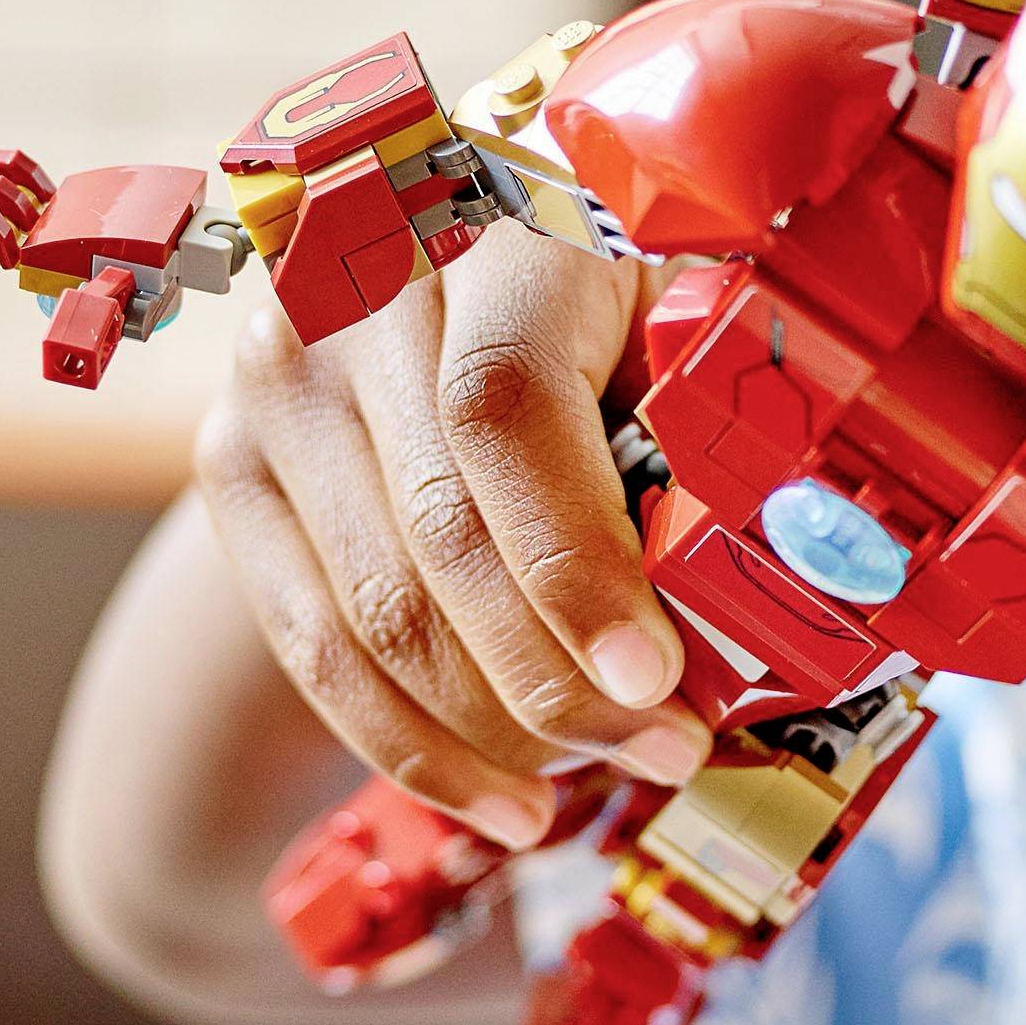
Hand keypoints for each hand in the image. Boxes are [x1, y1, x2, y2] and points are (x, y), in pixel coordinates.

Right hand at [194, 222, 707, 851]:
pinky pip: (312, 641)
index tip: (655, 675)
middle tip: (668, 750)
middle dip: (558, 677)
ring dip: (494, 730)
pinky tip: (500, 801)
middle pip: (439, 531)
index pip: (501, 409)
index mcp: (482, 224)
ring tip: (598, 785)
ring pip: (373, 607)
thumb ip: (717, 406)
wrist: (457, 241)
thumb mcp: (687, 300)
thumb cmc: (619, 283)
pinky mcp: (234, 465)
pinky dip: (408, 743)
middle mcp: (347, 289)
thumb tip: (790, 567)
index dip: (575, 562)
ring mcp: (273, 381)